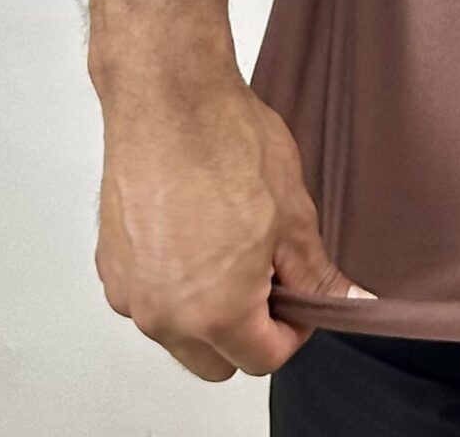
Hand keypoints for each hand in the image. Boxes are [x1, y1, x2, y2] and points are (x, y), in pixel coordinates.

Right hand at [93, 68, 375, 379]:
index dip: (293, 329)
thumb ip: (316, 275)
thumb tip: (349, 303)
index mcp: (216, 312)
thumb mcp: (293, 214)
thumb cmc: (225, 145)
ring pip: (178, 333)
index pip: (263, 359)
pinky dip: (172, 285)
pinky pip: (149, 300)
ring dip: (207, 311)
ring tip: (230, 245)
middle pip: (217, 360)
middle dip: (249, 332)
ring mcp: (131, 294)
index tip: (299, 295)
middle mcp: (165, 316)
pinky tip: (192, 233)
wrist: (167, 98)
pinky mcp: (110, 268)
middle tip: (269, 275)